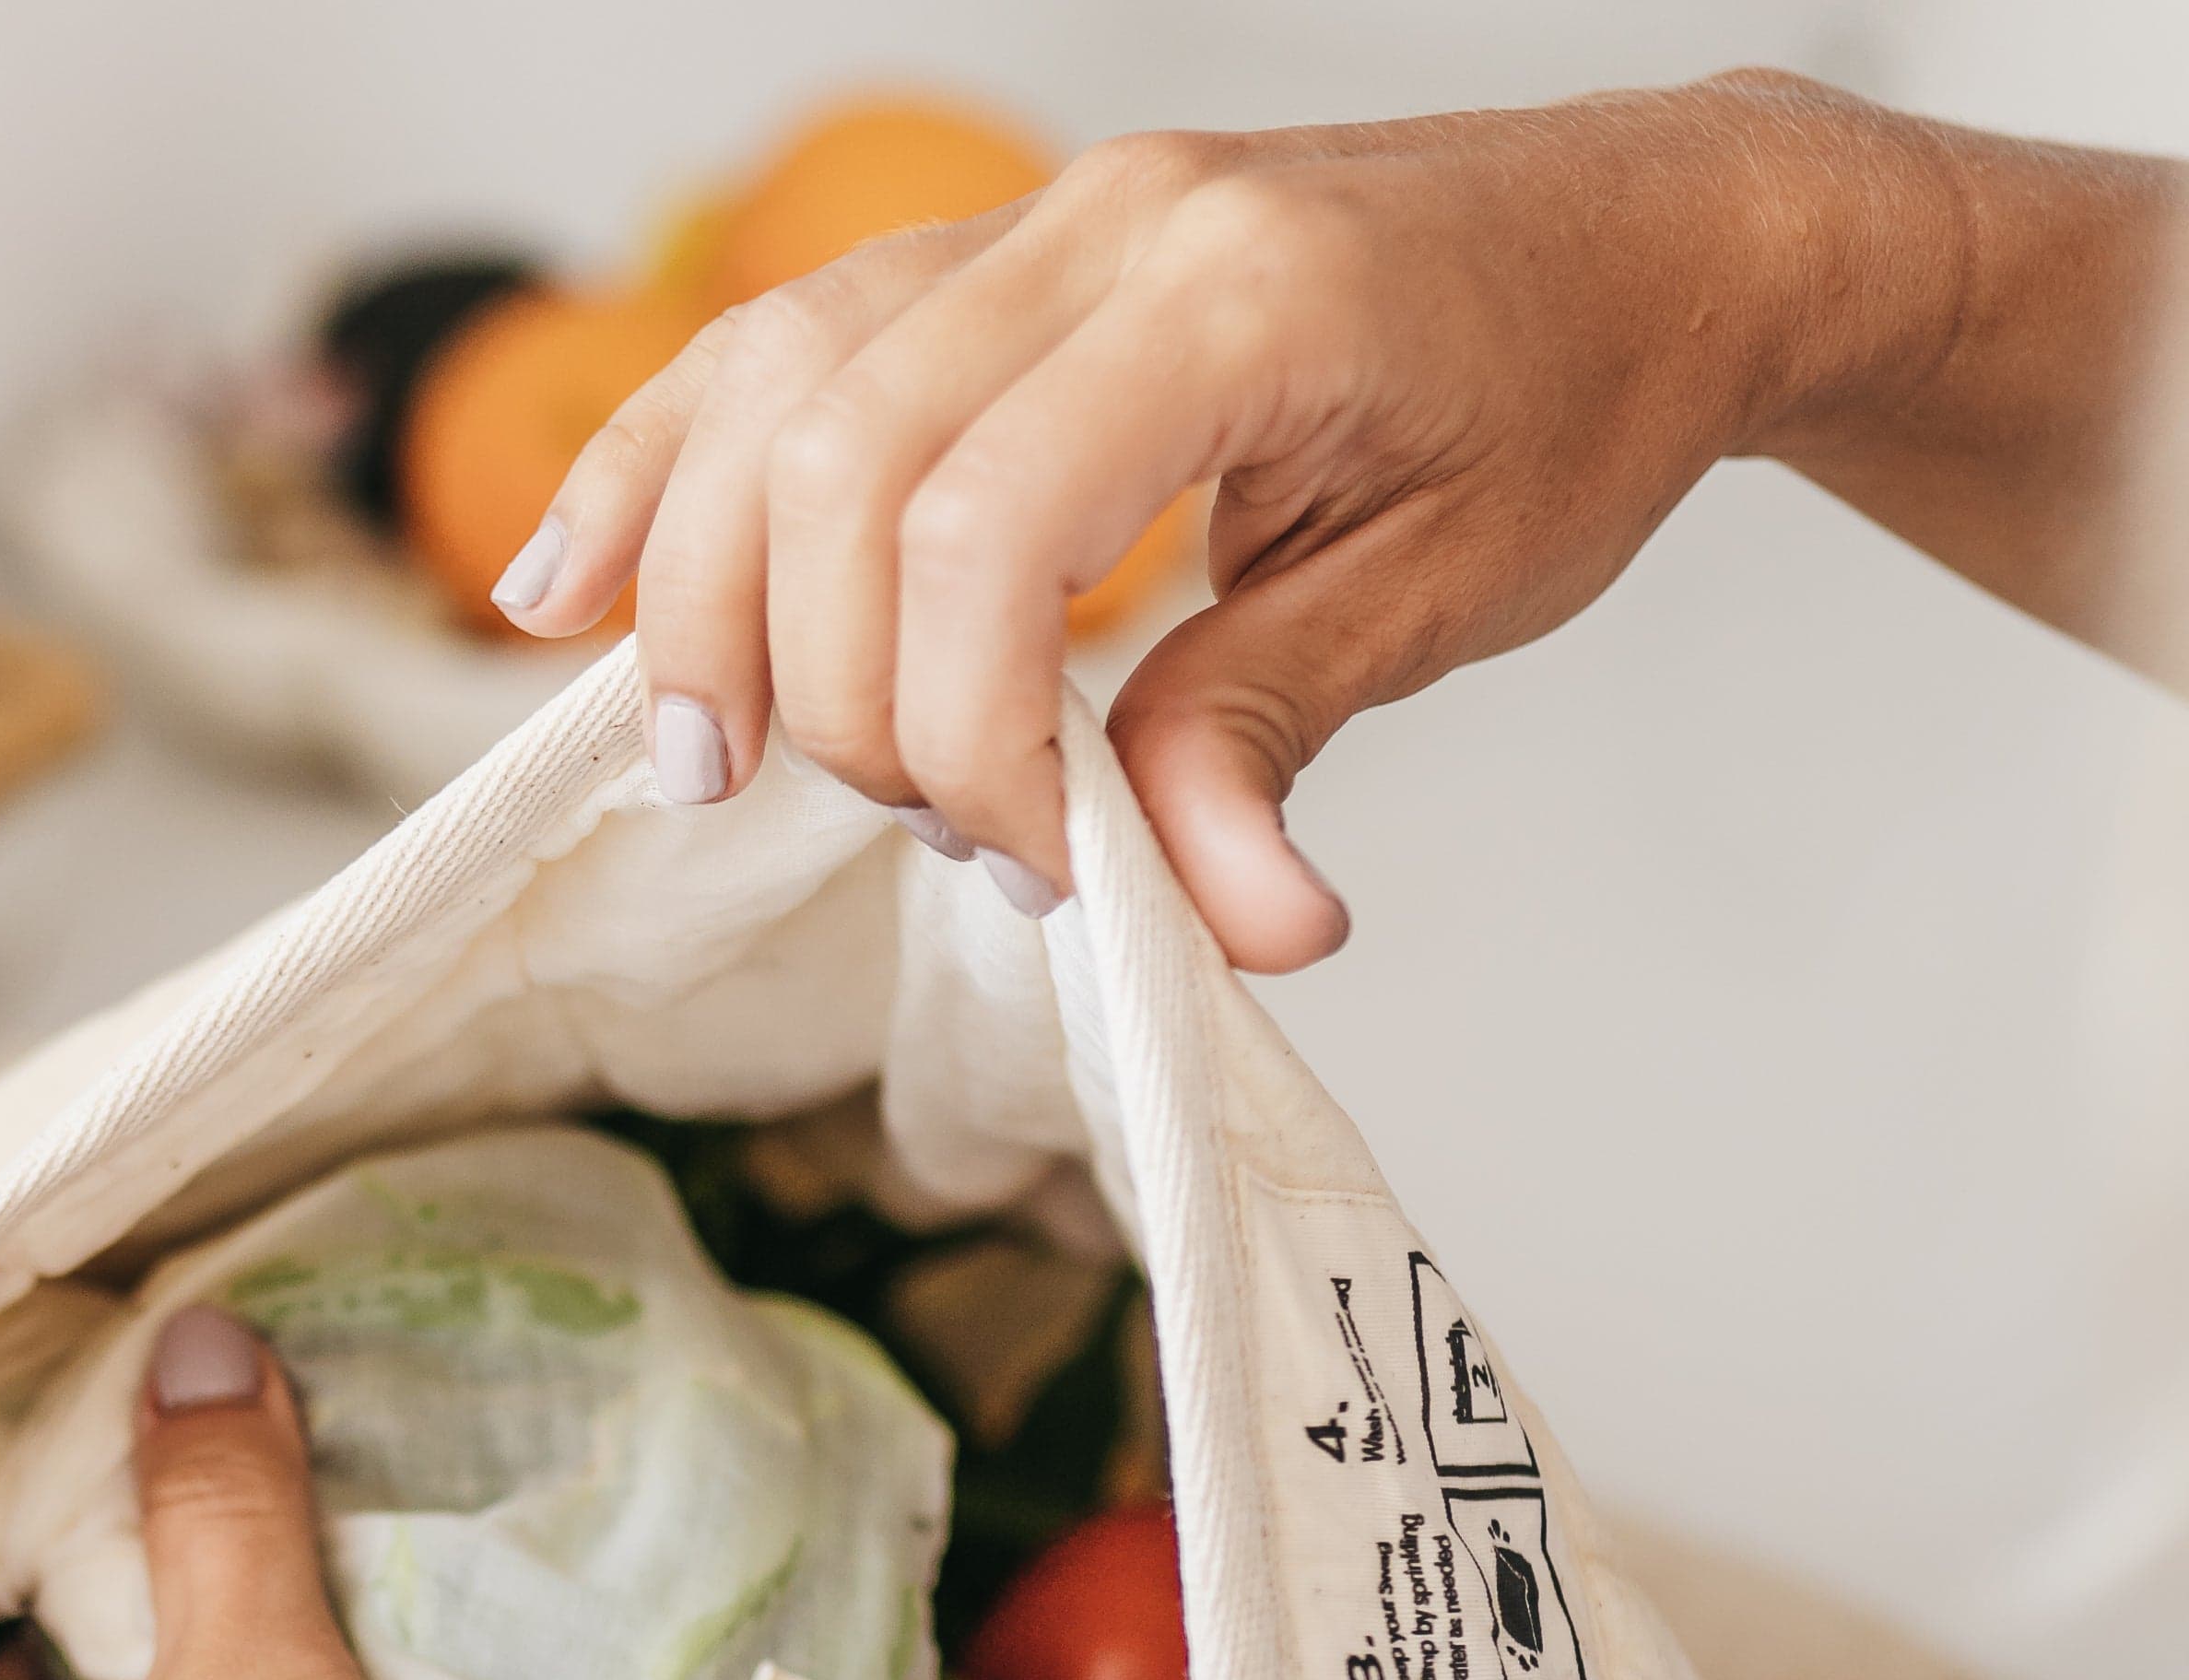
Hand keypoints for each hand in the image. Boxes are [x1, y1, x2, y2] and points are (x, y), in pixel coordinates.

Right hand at [497, 75, 1961, 968]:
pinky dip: (654, 470)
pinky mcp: (980, 261)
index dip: (965, 734)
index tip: (1041, 861)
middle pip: (836, 464)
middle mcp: (1101, 226)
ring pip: (768, 391)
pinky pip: (768, 347)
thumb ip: (1274, 738)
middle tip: (930, 832)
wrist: (1643, 232)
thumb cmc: (1561, 396)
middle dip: (834, 693)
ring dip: (700, 596)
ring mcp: (1026, 224)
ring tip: (699, 764)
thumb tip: (1225, 928)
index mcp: (1232, 299)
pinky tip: (564, 587)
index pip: (982, 529)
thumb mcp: (1447, 592)